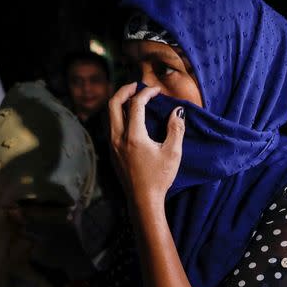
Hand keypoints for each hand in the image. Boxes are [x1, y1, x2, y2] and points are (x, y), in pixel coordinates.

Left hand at [108, 84, 184, 203]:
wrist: (143, 200)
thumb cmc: (159, 178)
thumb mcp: (173, 153)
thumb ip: (176, 129)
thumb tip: (177, 111)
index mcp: (133, 136)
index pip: (136, 104)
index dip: (146, 93)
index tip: (157, 91)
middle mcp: (118, 138)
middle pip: (113, 104)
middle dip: (125, 90)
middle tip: (137, 85)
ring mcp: (112, 145)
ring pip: (109, 114)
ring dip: (120, 102)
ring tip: (133, 98)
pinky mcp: (112, 151)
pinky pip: (111, 125)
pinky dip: (119, 115)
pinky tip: (130, 118)